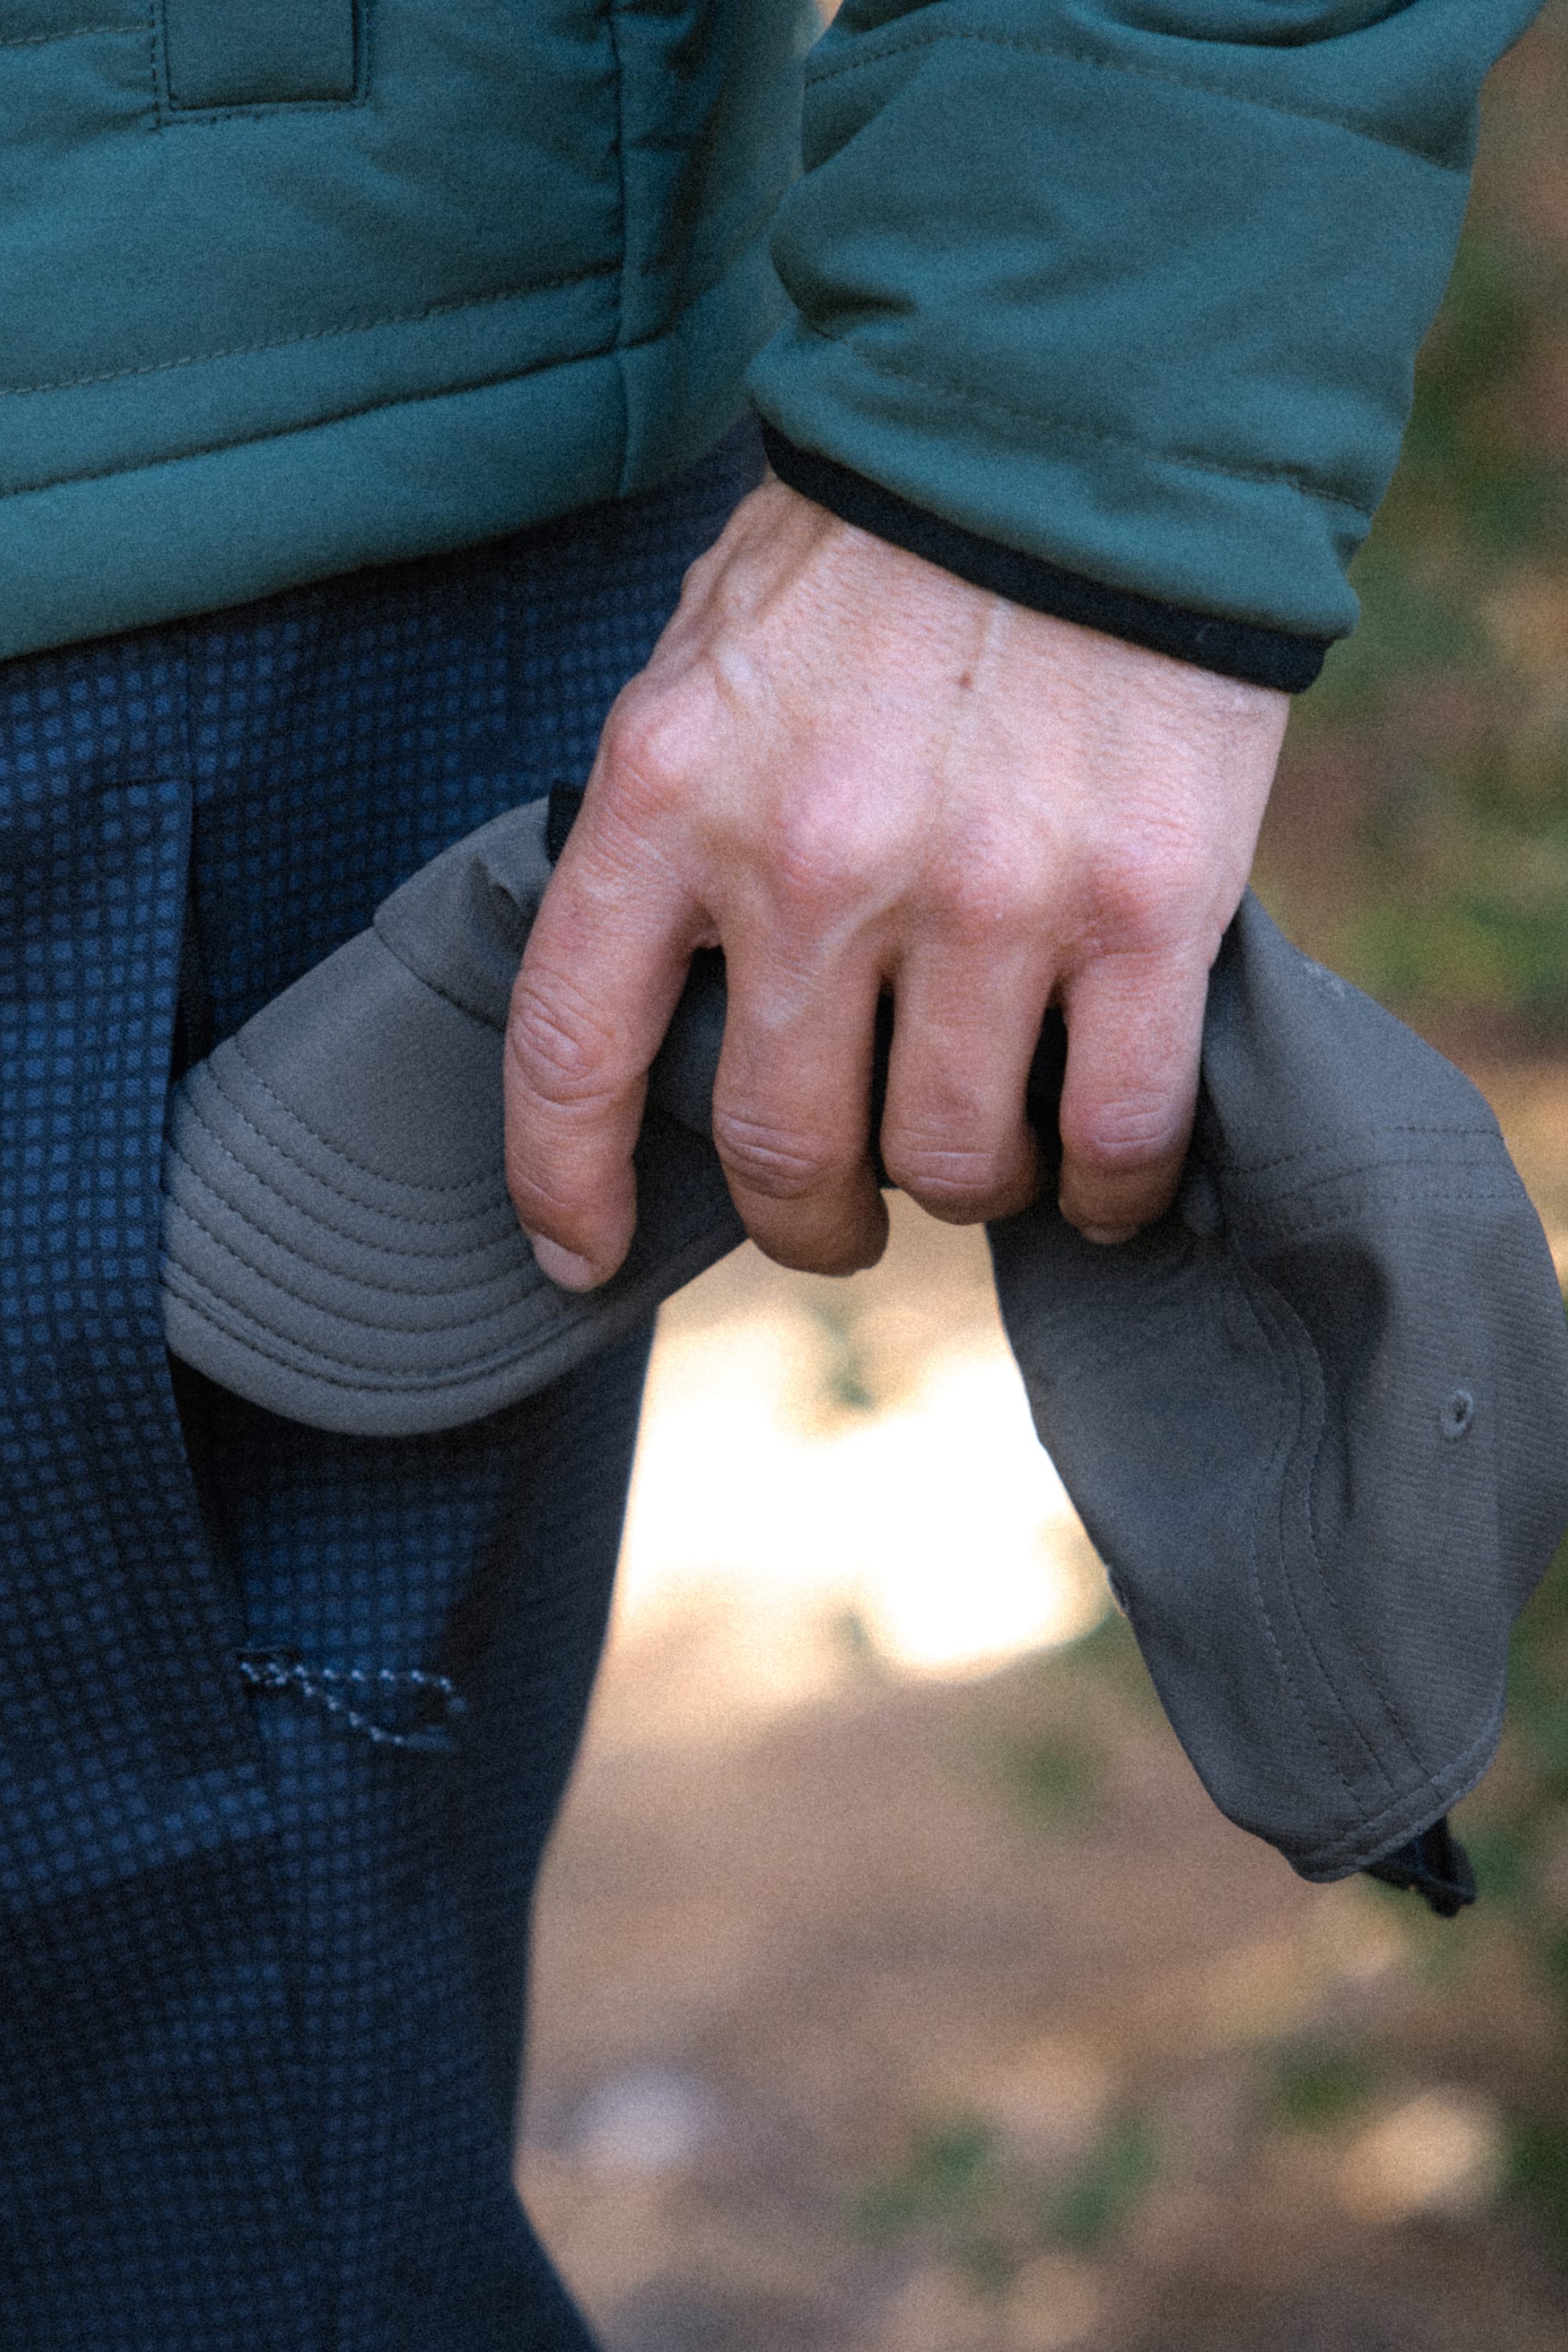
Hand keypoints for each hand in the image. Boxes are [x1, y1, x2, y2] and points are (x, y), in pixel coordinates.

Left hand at [505, 477, 1287, 1287]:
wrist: (1081, 416)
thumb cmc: (880, 552)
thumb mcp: (708, 659)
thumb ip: (677, 828)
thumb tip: (688, 1005)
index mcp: (674, 791)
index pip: (574, 1050)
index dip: (562, 1186)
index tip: (577, 1253)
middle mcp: (816, 862)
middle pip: (784, 1147)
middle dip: (808, 1217)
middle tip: (838, 1214)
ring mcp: (986, 894)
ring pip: (956, 1163)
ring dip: (965, 1189)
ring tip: (988, 1151)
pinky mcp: (1142, 907)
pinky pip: (1120, 1131)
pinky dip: (1108, 1188)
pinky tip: (1100, 1175)